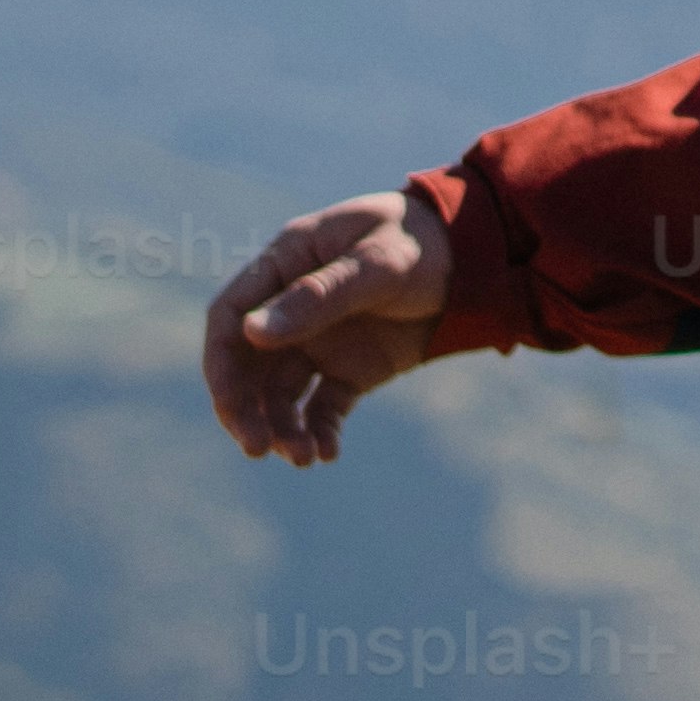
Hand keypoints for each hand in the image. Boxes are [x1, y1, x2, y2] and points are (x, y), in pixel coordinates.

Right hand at [199, 186, 452, 466]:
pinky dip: (320, 431)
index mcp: (285, 264)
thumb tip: (251, 332)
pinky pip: (323, 407)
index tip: (228, 403)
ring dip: (283, 428)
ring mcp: (320, 340)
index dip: (221, 362)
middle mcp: (291, 306)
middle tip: (257, 448)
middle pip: (246, 364)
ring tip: (305, 458)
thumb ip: (318, 297)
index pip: (229, 316)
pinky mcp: (350, 369)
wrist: (479, 259)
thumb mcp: (376, 264)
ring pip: (282, 394)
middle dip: (244, 409)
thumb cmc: (422, 242)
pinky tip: (328, 453)